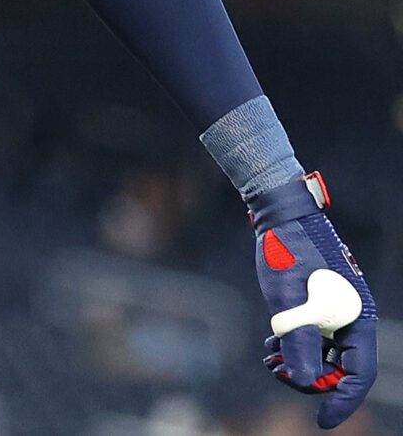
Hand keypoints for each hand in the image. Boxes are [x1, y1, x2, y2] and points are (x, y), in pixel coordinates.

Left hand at [253, 176, 377, 427]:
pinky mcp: (319, 305)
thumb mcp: (288, 301)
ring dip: (301, 363)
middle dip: (312, 378)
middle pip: (341, 368)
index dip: (341, 401)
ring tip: (271, 359)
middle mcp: (352, 317)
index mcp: (357, 318)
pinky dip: (295, 347)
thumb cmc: (287, 252)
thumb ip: (300, 342)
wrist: (280, 214)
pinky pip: (315, 339)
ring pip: (325, 354)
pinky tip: (272, 345)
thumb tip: (306, 383)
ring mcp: (336, 311)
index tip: (321, 422)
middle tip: (277, 372)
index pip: (358, 374)